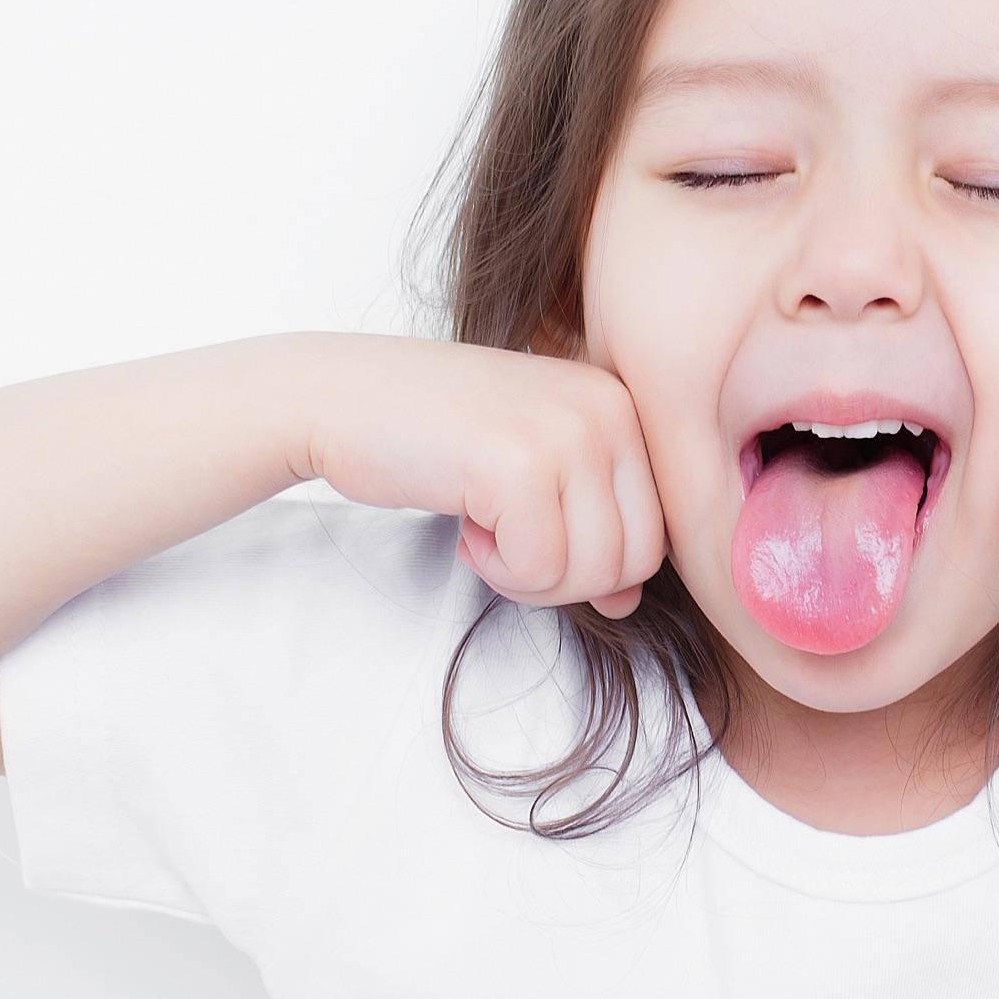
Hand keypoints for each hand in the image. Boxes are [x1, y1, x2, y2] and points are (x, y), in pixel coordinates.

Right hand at [305, 336, 666, 618]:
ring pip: (596, 571)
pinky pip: (540, 568)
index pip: (658, 530)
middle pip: (637, 557)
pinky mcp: (520, 464)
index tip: (534, 537)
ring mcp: (569, 431)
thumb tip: (628, 601)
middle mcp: (609, 408)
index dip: (594, 564)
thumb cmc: (434, 435)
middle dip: (567, 580)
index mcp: (622, 403)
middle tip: (506, 548)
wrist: (339, 397)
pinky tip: (465, 528)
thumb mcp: (532, 474)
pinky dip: (497, 571)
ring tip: (486, 535)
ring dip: (530, 579)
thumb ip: (591, 529)